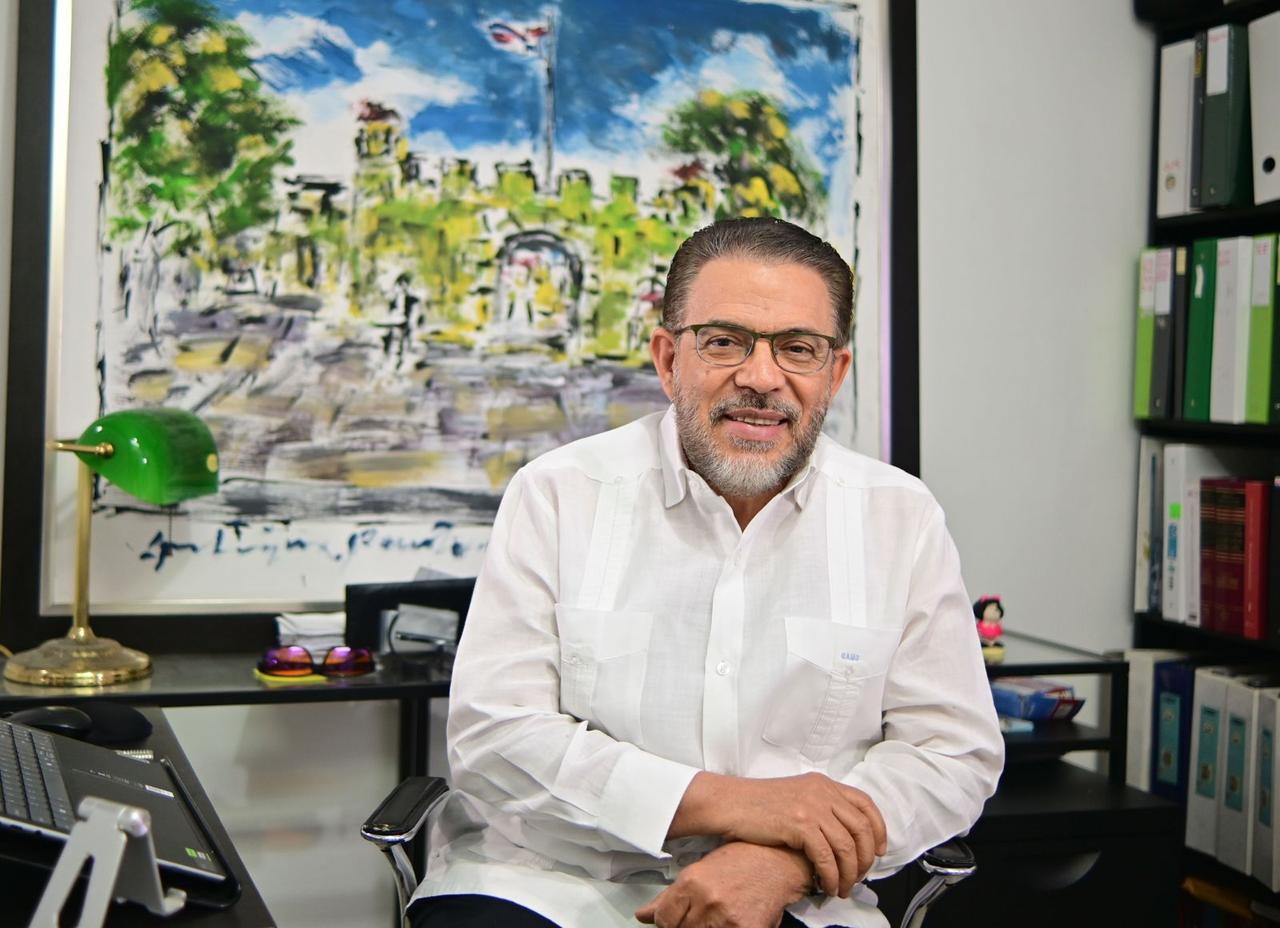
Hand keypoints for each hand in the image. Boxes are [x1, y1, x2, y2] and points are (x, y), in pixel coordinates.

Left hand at [635, 842, 809, 927]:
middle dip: (688, 924)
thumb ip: (670, 895)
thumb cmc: (744, 858)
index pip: (663, 920)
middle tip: (703, 912)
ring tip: (718, 913)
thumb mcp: (701, 868)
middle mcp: (707, 900)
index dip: (668, 921)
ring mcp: (726, 918)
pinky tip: (731, 919)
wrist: (781, 861)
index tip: (675, 918)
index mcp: (692, 881)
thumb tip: (644, 914)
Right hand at [718, 773, 885, 897]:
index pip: (865, 804)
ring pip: (847, 847)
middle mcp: (822, 792)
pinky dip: (831, 876)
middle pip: (862, 828)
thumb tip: (840, 836)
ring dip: (849, 873)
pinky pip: (827, 857)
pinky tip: (826, 886)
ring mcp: (812, 807)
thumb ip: (820, 807)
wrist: (730, 803)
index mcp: (823, 784)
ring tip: (841, 888)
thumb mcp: (796, 796)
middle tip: (860, 877)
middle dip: (866, 859)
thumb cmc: (757, 804)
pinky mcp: (800, 824)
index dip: (879, 829)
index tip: (879, 850)